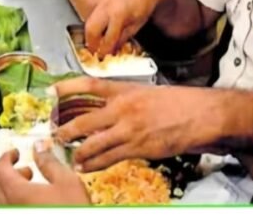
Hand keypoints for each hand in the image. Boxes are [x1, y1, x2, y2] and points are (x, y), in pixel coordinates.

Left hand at [0, 141, 90, 205]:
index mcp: (17, 193)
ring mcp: (14, 218)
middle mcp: (10, 208)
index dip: (6, 157)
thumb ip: (49, 162)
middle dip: (10, 174)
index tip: (15, 153)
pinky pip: (12, 211)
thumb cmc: (72, 213)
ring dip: (13, 190)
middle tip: (26, 170)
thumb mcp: (67, 182)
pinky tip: (38, 204)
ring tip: (35, 188)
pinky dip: (18, 203)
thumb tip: (39, 148)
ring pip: (3, 202)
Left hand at [50, 77, 221, 171]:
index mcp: (124, 90)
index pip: (89, 85)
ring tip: (70, 156)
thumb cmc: (178, 102)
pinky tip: (86, 166)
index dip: (67, 87)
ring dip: (78, 152)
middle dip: (65, 130)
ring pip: (94, 144)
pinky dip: (95, 164)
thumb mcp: (146, 91)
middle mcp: (123, 109)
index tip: (51, 90)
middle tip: (54, 135)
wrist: (202, 114)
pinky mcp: (139, 148)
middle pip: (84, 120)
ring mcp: (129, 130)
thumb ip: (124, 99)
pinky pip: (110, 158)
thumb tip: (105, 108)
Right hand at [84, 0, 166, 57]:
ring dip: (89, 36)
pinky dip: (92, 28)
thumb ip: (121, 39)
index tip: (103, 57)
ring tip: (94, 45)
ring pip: (88, 23)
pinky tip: (97, 34)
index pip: (107, 38)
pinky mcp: (100, 2)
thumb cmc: (143, 7)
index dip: (104, 50)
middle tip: (94, 52)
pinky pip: (91, 17)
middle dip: (91, 43)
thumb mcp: (135, 27)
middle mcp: (106, 8)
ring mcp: (101, 4)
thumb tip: (111, 50)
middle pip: (91, 30)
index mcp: (118, 15)